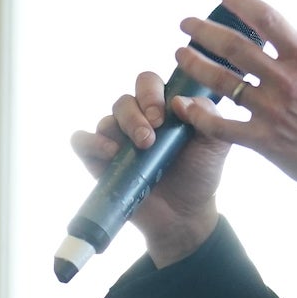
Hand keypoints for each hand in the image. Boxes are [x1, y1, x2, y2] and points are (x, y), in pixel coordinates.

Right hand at [69, 68, 230, 265]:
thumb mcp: (215, 143)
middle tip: (149, 138)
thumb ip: (207, 116)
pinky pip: (81, 141)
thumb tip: (179, 101)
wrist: (184, 214)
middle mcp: (136, 118)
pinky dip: (90, 142)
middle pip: (125, 101)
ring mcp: (115, 139)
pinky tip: (110, 154)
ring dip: (120, 130)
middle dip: (136, 116)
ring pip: (106, 119)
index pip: (148, 83)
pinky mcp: (98, 160)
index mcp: (161, 107)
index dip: (151, 93)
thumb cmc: (199, 173)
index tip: (162, 117)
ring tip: (137, 149)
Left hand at [171, 0, 296, 210]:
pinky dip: (199, 116)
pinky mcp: (264, 141)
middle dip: (205, 31)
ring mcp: (272, 113)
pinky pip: (222, 127)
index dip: (241, 2)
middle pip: (235, 48)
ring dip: (196, 65)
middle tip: (186, 24)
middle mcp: (286, 82)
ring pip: (222, 83)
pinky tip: (183, 105)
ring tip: (179, 54)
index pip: (267, 20)